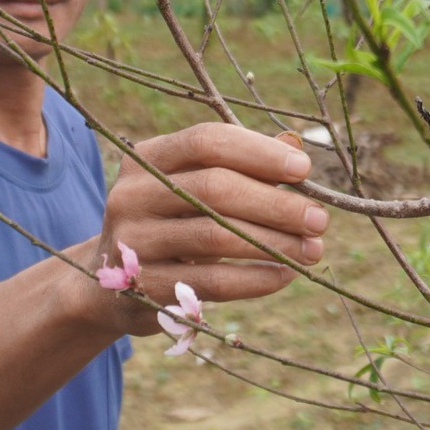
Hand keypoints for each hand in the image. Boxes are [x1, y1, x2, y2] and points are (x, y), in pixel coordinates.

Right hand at [95, 123, 328, 332]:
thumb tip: (296, 149)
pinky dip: (256, 279)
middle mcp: (132, 194)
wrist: (110, 288)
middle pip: (214, 188)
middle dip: (275, 203)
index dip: (258, 152)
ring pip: (214, 235)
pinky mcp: (143, 288)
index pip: (206, 141)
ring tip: (312, 249)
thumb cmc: (172, 224)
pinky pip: (210, 282)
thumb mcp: (196, 188)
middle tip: (319, 218)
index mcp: (147, 158)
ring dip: (274, 243)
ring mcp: (133, 242)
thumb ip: (243, 167)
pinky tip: (285, 275)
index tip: (304, 169)